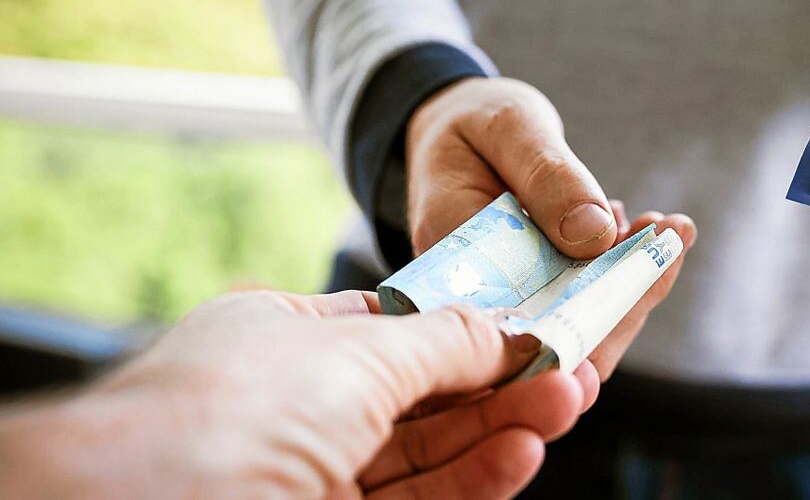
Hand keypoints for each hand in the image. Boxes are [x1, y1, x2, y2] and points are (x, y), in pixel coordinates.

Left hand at [0, 290, 596, 499]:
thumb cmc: (236, 403)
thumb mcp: (356, 350)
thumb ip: (441, 340)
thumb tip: (506, 328)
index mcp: (277, 340)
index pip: (391, 329)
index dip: (465, 328)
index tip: (531, 327)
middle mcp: (288, 408)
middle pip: (416, 396)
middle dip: (499, 384)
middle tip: (573, 373)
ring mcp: (303, 475)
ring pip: (422, 456)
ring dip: (500, 433)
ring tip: (566, 407)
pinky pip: (414, 499)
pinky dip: (473, 479)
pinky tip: (522, 455)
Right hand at [406, 77, 697, 376]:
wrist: (457, 124)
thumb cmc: (474, 118)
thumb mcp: (510, 127)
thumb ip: (548, 176)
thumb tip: (597, 236)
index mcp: (447, 262)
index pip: (514, 321)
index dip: (582, 318)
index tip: (640, 270)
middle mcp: (470, 298)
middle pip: (549, 343)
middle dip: (620, 304)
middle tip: (669, 243)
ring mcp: (502, 303)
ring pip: (572, 331)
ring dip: (629, 289)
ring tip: (669, 230)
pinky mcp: (532, 296)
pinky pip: (579, 304)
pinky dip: (620, 274)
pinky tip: (648, 232)